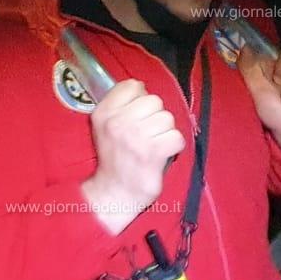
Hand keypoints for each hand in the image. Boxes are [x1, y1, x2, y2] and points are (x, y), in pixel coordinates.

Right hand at [80, 79, 185, 234]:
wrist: (113, 193)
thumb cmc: (114, 157)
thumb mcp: (105, 126)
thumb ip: (119, 104)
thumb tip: (142, 88)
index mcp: (103, 113)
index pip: (132, 85)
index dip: (140, 98)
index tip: (136, 115)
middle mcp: (117, 123)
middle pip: (154, 100)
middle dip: (155, 116)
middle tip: (147, 133)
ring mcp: (135, 138)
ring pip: (167, 118)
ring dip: (165, 132)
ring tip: (154, 144)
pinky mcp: (152, 153)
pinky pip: (177, 137)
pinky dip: (174, 147)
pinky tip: (162, 154)